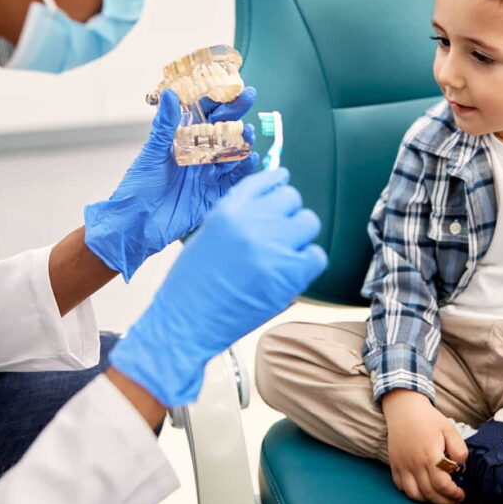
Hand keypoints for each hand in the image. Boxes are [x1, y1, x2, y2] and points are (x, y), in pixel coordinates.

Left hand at [83, 87, 258, 280]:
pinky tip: (251, 158)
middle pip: (222, 130)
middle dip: (236, 113)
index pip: (203, 115)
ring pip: (232, 153)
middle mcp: (198, 155)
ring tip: (248, 131)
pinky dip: (245, 169)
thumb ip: (165, 126)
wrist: (136, 225)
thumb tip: (172, 94)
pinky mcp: (214, 195)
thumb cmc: (138, 188)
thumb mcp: (152, 154)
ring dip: (242, 141)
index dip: (217, 99)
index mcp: (181, 141)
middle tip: (249, 97)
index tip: (229, 84)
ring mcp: (208, 174)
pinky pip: (235, 180)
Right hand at [108, 168, 327, 405]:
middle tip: (277, 236)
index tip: (282, 182)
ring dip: (299, 238)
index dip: (277, 182)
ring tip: (282, 256)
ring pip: (308, 223)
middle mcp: (251, 222)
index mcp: (227, 210)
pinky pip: (317, 256)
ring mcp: (271, 246)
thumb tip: (269, 203)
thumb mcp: (207, 235)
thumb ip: (237, 216)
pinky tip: (290, 273)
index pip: (265, 180)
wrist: (185, 323)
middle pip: (291, 199)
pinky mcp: (288, 274)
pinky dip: (307, 264)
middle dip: (287, 215)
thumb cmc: (192, 284)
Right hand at [382, 389, 467, 503]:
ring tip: (439, 497)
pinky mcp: (394, 464)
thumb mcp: (450, 429)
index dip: (454, 494)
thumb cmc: (429, 419)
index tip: (461, 494)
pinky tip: (423, 488)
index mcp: (430, 455)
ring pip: (414, 495)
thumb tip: (461, 469)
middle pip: (430, 494)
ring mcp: (402, 465)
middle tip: (455, 500)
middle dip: (445, 502)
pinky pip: (401, 487)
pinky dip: (413, 493)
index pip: (442, 485)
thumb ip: (459, 450)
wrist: (404, 408)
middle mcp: (414, 463)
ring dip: (429, 500)